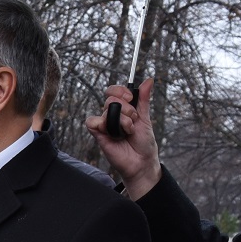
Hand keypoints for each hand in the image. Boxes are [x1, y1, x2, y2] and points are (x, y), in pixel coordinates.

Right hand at [84, 78, 160, 199]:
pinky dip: (102, 123)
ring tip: (128, 130)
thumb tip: (149, 80)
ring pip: (106, 110)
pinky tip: (113, 131)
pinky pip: (92, 122)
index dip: (121, 91)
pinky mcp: (99, 135)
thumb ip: (144, 99)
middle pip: (111, 99)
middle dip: (126, 107)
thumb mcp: (145, 117)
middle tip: (133, 119)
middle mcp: (112, 116)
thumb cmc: (144, 142)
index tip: (131, 98)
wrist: (142, 161)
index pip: (114, 92)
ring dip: (121, 119)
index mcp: (123, 109)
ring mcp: (105, 125)